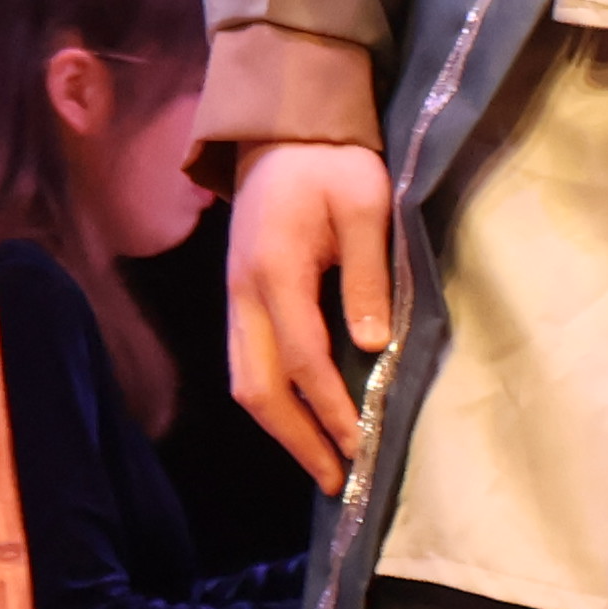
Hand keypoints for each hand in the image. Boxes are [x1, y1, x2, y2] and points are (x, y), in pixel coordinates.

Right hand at [223, 138, 398, 493]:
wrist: (282, 128)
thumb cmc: (333, 163)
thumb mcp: (365, 204)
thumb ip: (365, 273)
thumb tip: (371, 345)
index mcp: (275, 269)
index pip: (301, 357)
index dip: (329, 406)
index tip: (360, 445)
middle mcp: (244, 292)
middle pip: (256, 384)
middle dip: (296, 438)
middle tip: (337, 480)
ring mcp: (236, 296)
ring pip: (243, 378)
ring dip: (280, 428)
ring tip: (322, 464)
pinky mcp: (240, 297)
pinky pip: (246, 362)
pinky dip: (272, 400)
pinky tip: (303, 420)